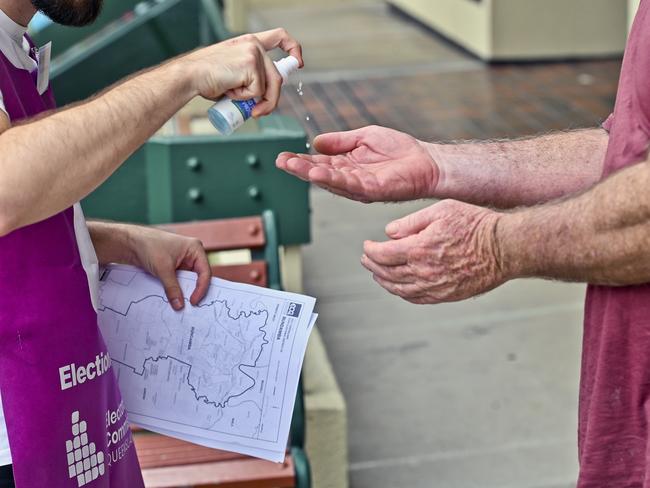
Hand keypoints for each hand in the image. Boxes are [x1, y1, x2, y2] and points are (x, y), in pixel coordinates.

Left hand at [127, 227, 211, 310]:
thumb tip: (179, 305)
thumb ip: (172, 288)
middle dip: (194, 291)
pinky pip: (179, 281)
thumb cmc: (149, 246)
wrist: (130, 243)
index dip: (201, 288)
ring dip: (184, 291)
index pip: (205, 272)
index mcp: (195, 249)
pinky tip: (174, 298)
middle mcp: (191, 255)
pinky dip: (176, 289)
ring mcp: (182, 261)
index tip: (193, 302)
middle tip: (190, 306)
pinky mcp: (173, 267)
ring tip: (181, 304)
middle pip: (199, 277)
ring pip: (188, 280)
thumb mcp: (163, 269)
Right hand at [181, 28, 302, 116]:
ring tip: (238, 101)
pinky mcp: (251, 65)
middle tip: (260, 113)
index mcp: (250, 43)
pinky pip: (258, 91)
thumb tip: (263, 98)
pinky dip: (246, 99)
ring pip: (270, 87)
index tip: (298, 62)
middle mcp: (254, 45)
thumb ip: (250, 77)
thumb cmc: (207, 79)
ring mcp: (254, 54)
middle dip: (272, 100)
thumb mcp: (234, 74)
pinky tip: (230, 91)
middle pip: (277, 77)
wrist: (190, 76)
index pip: (279, 37)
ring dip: (260, 103)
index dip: (293, 49)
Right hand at [276, 125, 437, 201]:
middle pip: (319, 174)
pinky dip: (332, 179)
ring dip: (309, 174)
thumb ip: (341, 141)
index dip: (301, 160)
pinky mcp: (371, 190)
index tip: (283, 156)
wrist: (426, 162)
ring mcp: (359, 186)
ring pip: (330, 180)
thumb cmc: (400, 150)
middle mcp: (349, 178)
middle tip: (280, 161)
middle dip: (299, 168)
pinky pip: (348, 185)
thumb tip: (315, 142)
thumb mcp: (364, 137)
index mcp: (346, 164)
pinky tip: (317, 173)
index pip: (319, 162)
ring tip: (292, 166)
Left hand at [361, 200, 506, 303]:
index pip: (382, 254)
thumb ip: (411, 222)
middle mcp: (423, 271)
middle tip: (367, 259)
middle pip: (386, 273)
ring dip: (384, 281)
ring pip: (398, 289)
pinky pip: (416, 298)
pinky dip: (402, 293)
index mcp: (419, 249)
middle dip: (372, 265)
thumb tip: (388, 233)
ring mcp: (434, 286)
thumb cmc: (475, 225)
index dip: (370, 250)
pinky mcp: (446, 295)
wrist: (504, 248)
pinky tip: (398, 287)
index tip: (366, 246)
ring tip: (377, 273)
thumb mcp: (440, 210)